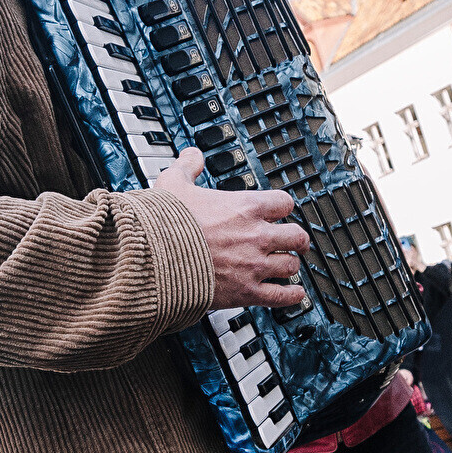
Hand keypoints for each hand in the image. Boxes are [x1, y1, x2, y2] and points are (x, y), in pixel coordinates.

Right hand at [155, 148, 306, 309]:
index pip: (284, 202)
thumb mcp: (173, 183)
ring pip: (291, 265)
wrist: (154, 260)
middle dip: (296, 238)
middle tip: (294, 241)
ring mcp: (254, 265)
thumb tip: (191, 156)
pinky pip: (281, 296)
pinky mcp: (247, 292)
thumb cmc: (165, 225)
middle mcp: (257, 236)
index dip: (281, 207)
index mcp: (245, 208)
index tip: (278, 211)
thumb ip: (187, 167)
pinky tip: (295, 294)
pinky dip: (291, 295)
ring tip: (288, 265)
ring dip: (291, 265)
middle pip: (296, 235)